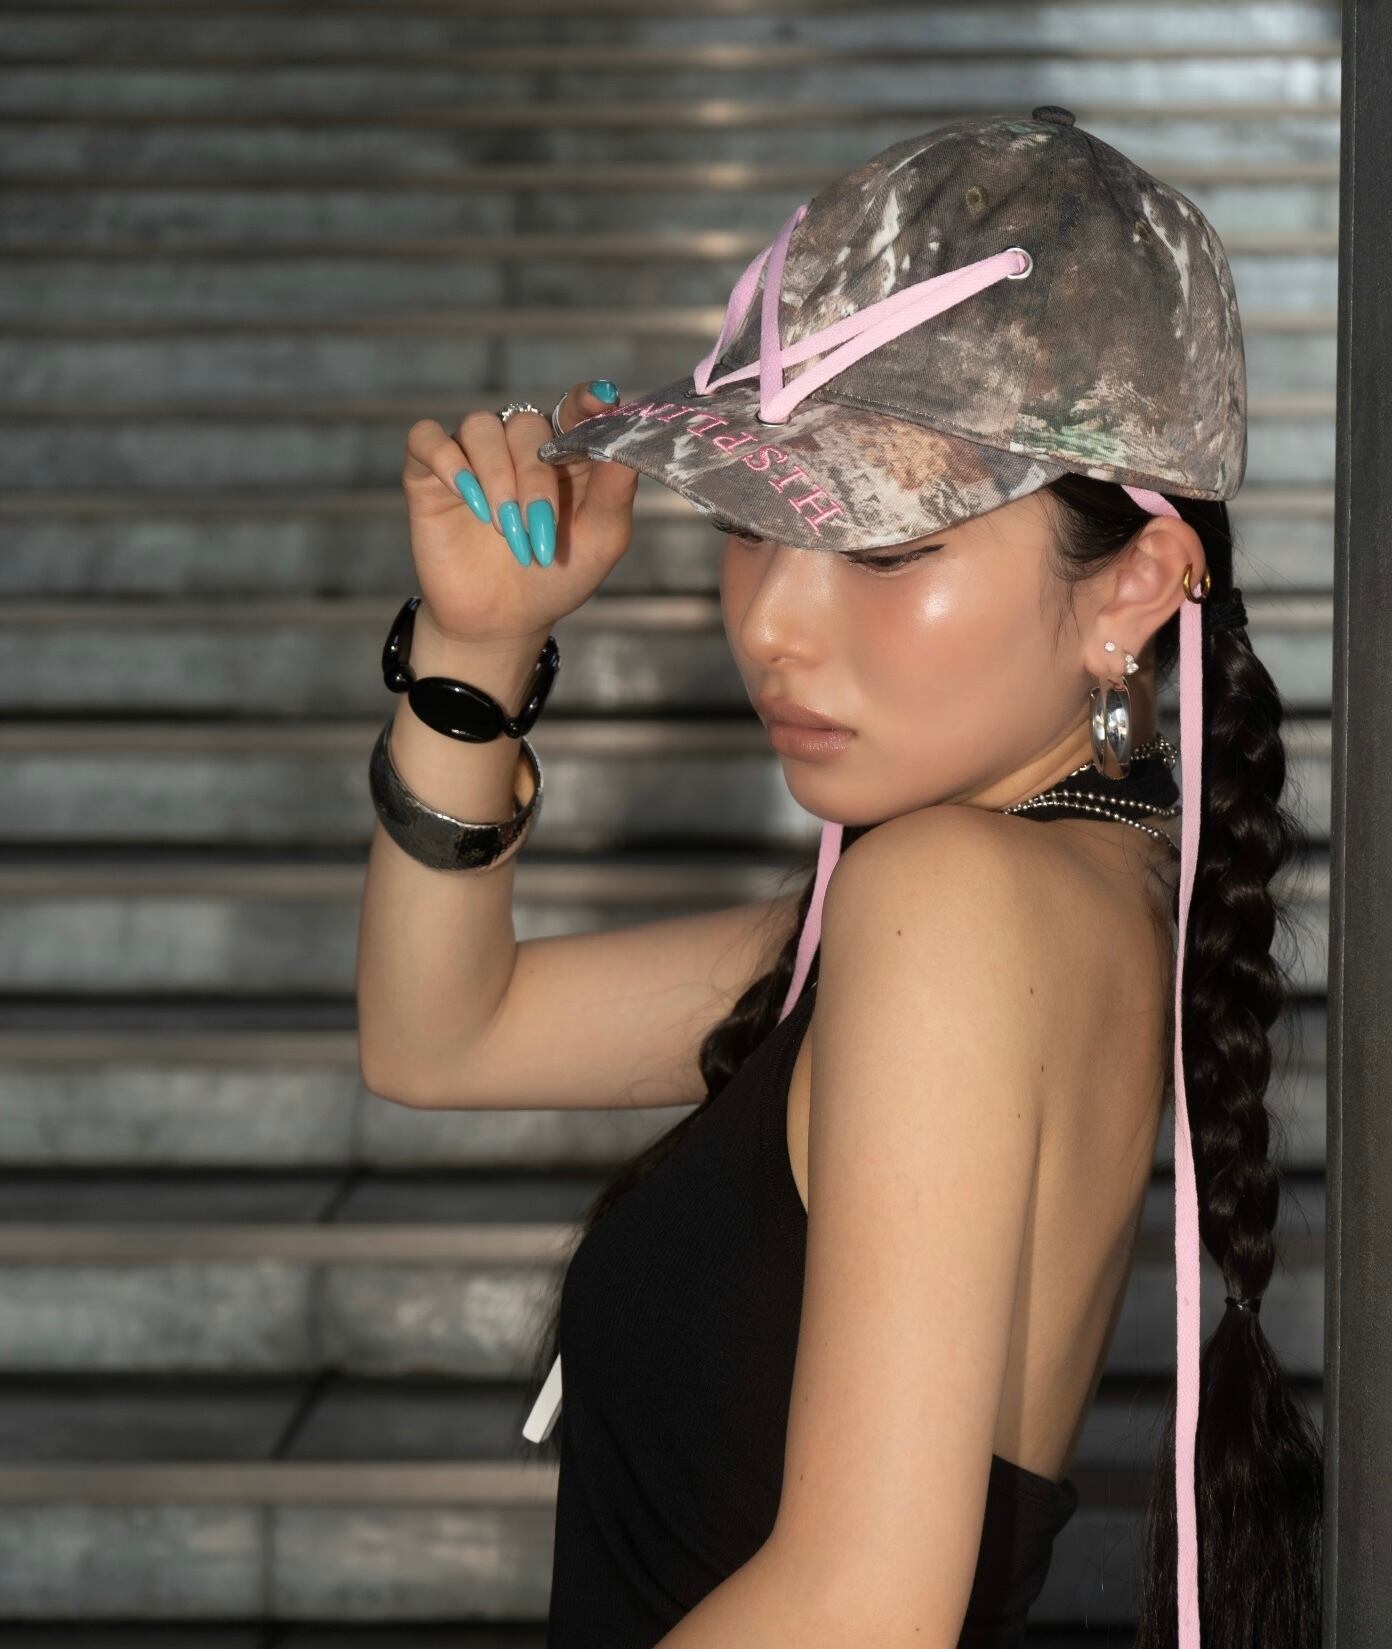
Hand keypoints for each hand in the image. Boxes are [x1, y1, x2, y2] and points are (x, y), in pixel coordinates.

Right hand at [401, 380, 639, 644]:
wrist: (502, 622)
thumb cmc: (555, 577)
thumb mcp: (600, 541)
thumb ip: (615, 493)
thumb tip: (628, 448)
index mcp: (564, 454)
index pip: (575, 407)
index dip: (586, 399)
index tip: (600, 401)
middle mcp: (518, 446)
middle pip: (524, 424)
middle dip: (534, 477)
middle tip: (539, 527)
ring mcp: (472, 457)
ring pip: (479, 427)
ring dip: (497, 478)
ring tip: (507, 530)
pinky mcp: (429, 474)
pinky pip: (427, 439)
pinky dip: (447, 462)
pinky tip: (467, 498)